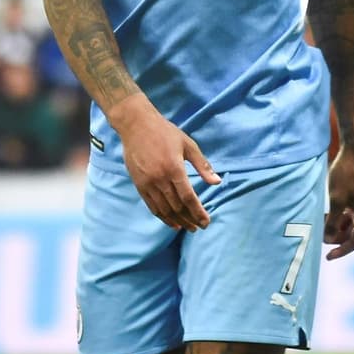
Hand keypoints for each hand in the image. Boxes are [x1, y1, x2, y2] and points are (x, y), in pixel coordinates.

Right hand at [110, 94, 220, 230]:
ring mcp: (147, 183)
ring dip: (177, 221)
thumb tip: (217, 182)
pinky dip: (162, 216)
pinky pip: (151, 205)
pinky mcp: (139, 185)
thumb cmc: (166, 133)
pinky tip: (171, 221)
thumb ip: (202, 165)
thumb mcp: (188, 145)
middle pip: (177, 207)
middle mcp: (160, 179)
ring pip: (164, 209)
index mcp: (174, 169)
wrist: (136, 126)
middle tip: (199, 227)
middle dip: (190, 219)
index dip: (198, 212)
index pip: (188, 198)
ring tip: (187, 227)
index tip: (206, 222)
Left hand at [325, 146, 353, 259]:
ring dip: (337, 224)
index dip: (341, 251)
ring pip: (351, 221)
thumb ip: (332, 222)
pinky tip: (329, 209)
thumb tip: (329, 239)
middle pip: (353, 232)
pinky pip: (352, 211)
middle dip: (337, 235)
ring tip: (322, 218)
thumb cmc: (347, 174)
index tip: (327, 257)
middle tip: (321, 231)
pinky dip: (341, 214)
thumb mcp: (336, 200)